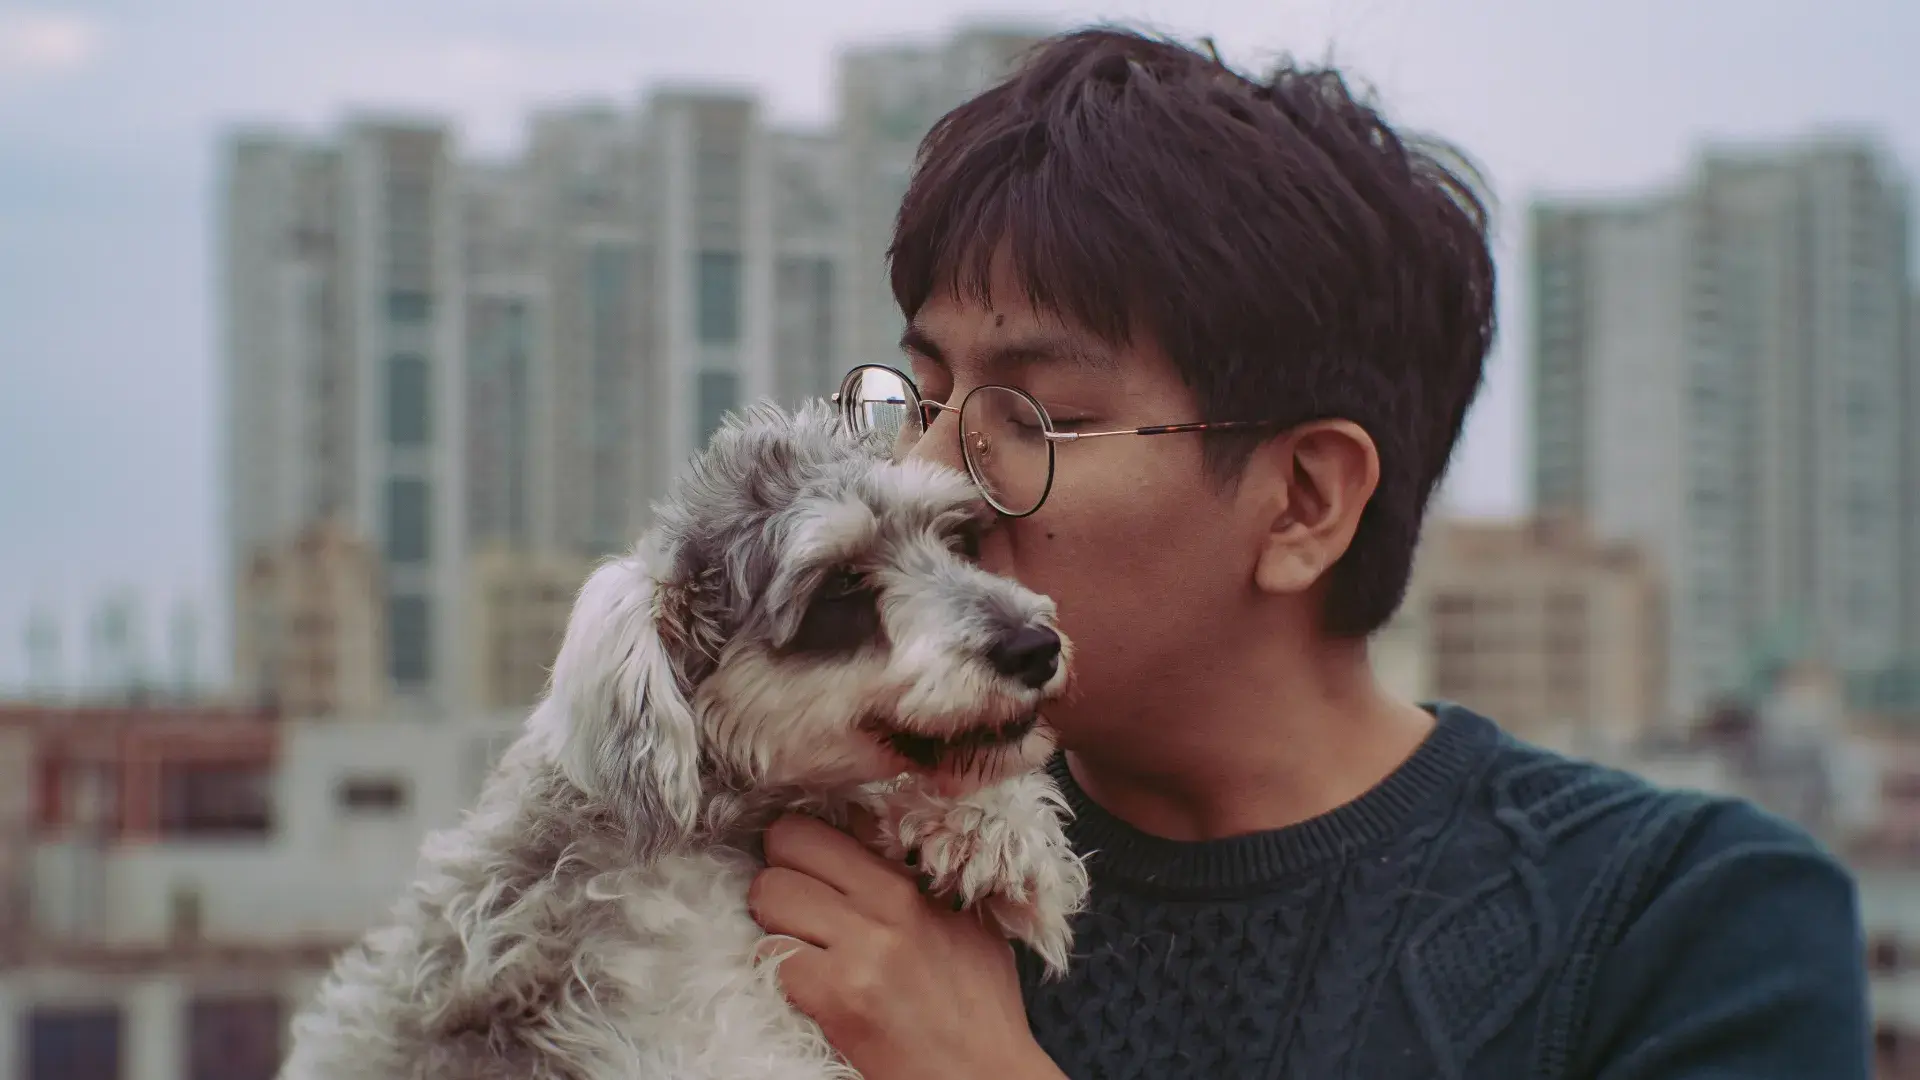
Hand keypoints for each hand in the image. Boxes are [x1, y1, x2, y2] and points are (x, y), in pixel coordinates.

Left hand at [749, 814, 1066, 1079]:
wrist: (984, 1074)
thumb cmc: (977, 1005)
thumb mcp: (961, 921)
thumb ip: (912, 877)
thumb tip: (861, 834)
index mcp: (909, 883)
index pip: (826, 824)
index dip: (800, 846)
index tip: (804, 868)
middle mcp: (884, 904)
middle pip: (786, 844)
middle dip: (779, 875)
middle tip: (795, 909)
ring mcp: (859, 949)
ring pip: (768, 893)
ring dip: (771, 921)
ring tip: (797, 946)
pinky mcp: (837, 996)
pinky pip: (770, 954)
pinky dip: (775, 967)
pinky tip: (801, 983)